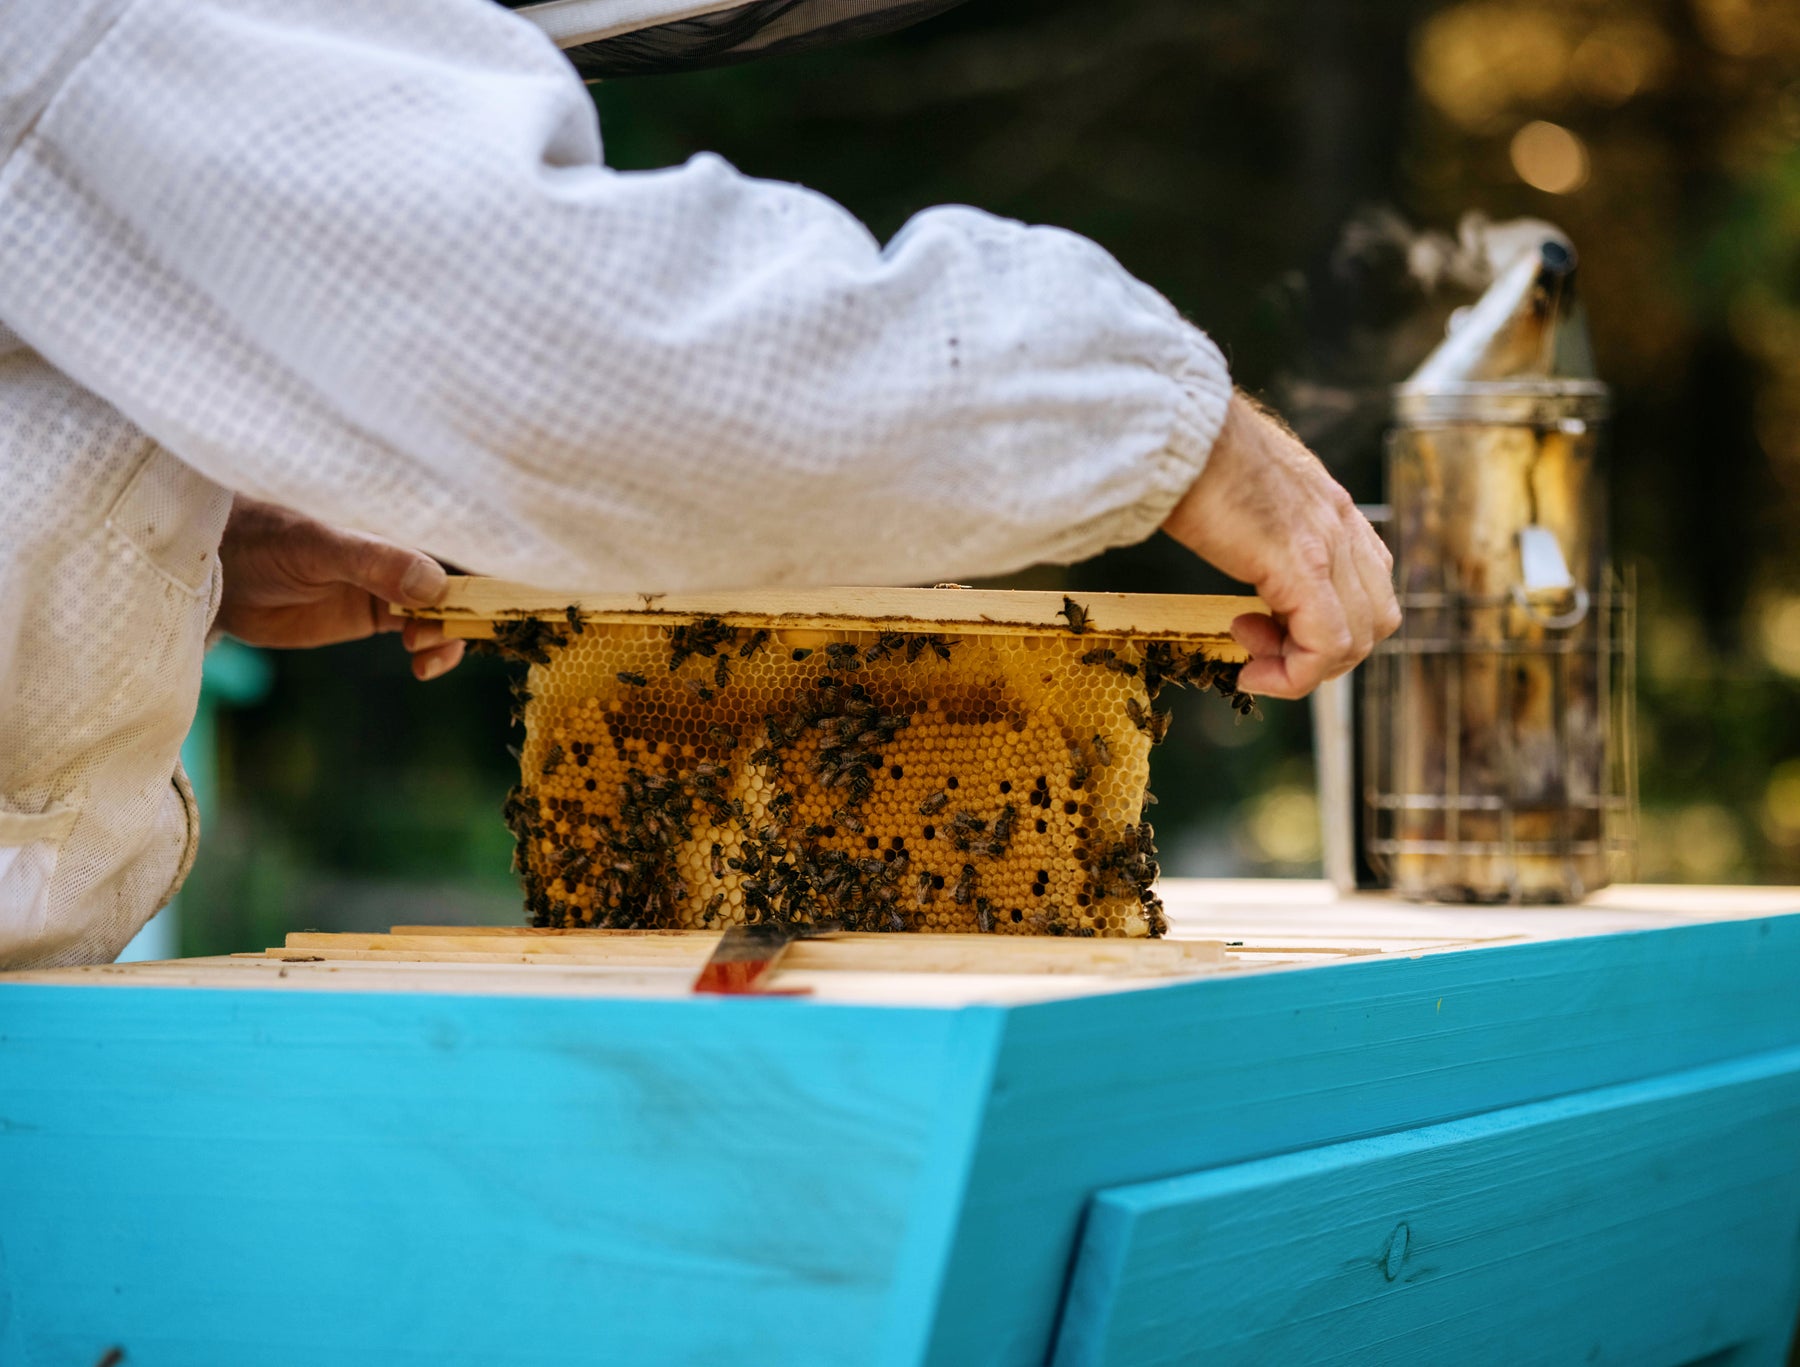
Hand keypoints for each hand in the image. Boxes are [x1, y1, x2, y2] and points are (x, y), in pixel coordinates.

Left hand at [216, 496, 465, 680]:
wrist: (213, 572)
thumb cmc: (261, 537)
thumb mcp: (317, 545)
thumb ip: (374, 561)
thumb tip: (436, 585)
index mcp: (398, 516)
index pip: (460, 536)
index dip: (490, 563)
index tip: (509, 592)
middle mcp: (404, 545)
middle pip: (464, 575)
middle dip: (474, 606)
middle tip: (452, 629)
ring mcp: (394, 580)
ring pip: (449, 609)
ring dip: (450, 632)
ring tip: (421, 647)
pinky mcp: (377, 612)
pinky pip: (424, 632)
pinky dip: (436, 651)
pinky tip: (423, 666)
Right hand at [1162, 390, 1399, 698]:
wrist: (1178, 427)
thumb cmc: (1190, 453)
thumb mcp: (1246, 491)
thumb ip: (1263, 520)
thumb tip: (1237, 542)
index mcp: (1331, 506)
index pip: (1368, 584)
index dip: (1326, 623)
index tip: (1261, 624)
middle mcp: (1342, 524)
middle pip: (1376, 619)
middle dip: (1322, 653)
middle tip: (1259, 644)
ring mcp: (1329, 543)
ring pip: (1360, 638)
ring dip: (1308, 666)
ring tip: (1252, 654)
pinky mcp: (1303, 564)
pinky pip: (1326, 644)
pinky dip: (1296, 675)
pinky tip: (1252, 671)